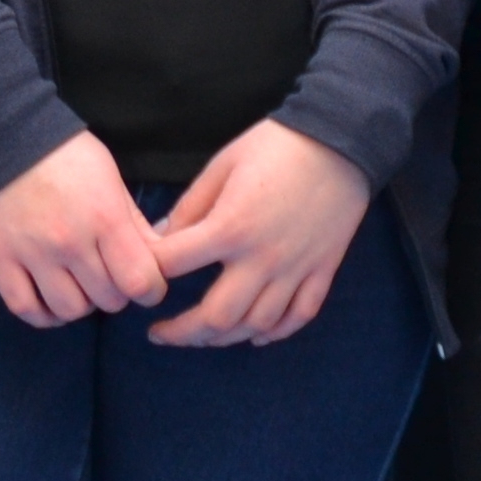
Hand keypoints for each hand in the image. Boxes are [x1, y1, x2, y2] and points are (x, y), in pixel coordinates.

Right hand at [0, 132, 163, 327]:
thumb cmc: (66, 153)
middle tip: (110, 276)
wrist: (4, 134)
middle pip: (108, 299)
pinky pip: (25, 308)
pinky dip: (43, 315)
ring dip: (82, 304)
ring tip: (80, 285)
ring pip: (70, 310)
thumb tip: (158, 259)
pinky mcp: (1, 259)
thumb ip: (135, 223)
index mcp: (104, 218)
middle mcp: (71, 242)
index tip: (147, 284)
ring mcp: (33, 254)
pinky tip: (52, 303)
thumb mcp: (111, 178)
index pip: (139, 281)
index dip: (151, 290)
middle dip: (117, 292)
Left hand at [145, 118, 371, 345]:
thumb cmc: (275, 147)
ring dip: (222, 339)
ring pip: (255, 326)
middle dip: (181, 333)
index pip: (174, 265)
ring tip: (201, 337)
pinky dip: (274, 333)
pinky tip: (254, 335)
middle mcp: (262, 258)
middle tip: (160, 334)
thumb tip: (159, 239)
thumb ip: (189, 207)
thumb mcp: (222, 166)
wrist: (339, 141)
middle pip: (216, 317)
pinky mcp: (322, 272)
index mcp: (230, 227)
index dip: (149, 274)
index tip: (141, 279)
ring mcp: (295, 270)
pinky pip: (298, 317)